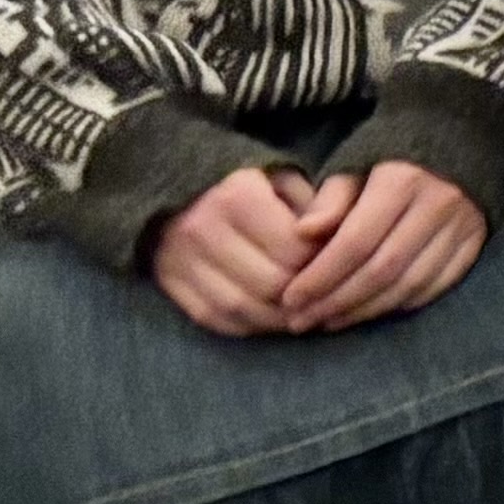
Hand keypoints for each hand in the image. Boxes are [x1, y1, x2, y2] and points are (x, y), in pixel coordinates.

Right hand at [150, 166, 323, 337]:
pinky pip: (214, 319)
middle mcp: (202, 228)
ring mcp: (179, 258)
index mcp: (237, 195)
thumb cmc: (256, 184)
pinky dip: (248, 324)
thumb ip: (324, 201)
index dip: (322, 264)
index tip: (334, 264)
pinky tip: (270, 317)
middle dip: (302, 295)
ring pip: (240, 308)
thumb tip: (329, 233)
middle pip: (268, 284)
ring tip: (301, 311)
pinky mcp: (169, 283)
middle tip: (321, 294)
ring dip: (277, 319)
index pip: (293, 250)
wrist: (185, 188)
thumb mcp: (293, 178)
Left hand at [275, 162, 490, 329]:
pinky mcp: (476, 242)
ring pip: (411, 284)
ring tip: (331, 321)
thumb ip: (332, 199)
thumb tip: (302, 234)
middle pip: (382, 269)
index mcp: (403, 180)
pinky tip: (373, 311)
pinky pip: (438, 286)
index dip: (321, 276)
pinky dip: (402, 304)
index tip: (290, 299)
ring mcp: (463, 226)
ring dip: (367, 310)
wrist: (464, 135)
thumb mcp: (357, 161)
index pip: (356, 242)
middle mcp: (438, 205)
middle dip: (337, 301)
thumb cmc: (395, 150)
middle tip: (302, 321)